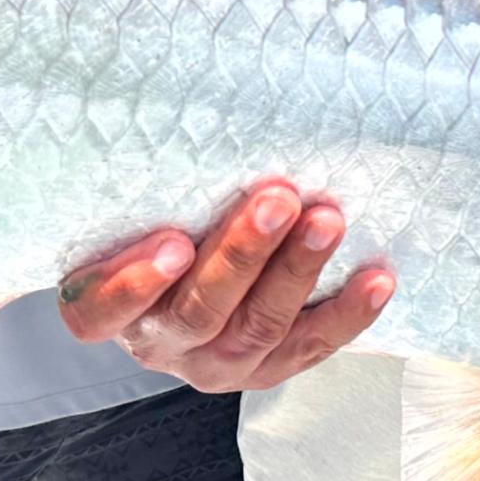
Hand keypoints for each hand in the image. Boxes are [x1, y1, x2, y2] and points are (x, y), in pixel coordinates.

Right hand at [57, 178, 394, 392]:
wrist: (180, 292)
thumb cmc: (148, 233)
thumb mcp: (125, 219)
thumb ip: (143, 194)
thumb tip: (186, 112)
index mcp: (105, 312)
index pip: (103, 309)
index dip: (136, 282)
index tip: (173, 242)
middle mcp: (161, 344)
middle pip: (200, 310)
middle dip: (243, 253)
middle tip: (278, 199)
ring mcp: (217, 364)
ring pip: (259, 325)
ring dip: (298, 270)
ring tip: (327, 221)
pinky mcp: (269, 368)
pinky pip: (312, 346)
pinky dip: (347, 313)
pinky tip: (376, 279)